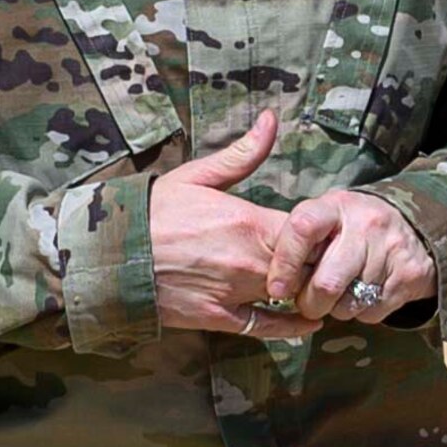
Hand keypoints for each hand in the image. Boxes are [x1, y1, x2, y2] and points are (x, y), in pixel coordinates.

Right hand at [149, 110, 320, 338]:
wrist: (111, 256)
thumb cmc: (155, 212)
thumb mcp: (199, 175)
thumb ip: (243, 153)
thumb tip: (273, 118)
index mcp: (249, 222)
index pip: (310, 230)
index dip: (323, 230)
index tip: (329, 228)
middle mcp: (249, 261)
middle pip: (308, 265)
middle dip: (323, 261)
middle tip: (335, 257)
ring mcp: (235, 293)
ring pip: (292, 296)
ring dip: (310, 290)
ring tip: (325, 284)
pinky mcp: (218, 318)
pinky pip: (266, 328)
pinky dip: (291, 327)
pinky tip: (309, 321)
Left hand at [265, 190, 437, 323]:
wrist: (416, 229)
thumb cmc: (355, 228)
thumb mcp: (329, 218)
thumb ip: (302, 240)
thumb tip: (274, 282)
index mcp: (337, 206)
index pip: (302, 228)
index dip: (285, 263)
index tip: (277, 288)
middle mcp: (366, 224)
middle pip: (327, 282)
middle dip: (311, 303)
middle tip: (309, 302)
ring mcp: (390, 250)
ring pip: (348, 303)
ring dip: (338, 309)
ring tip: (342, 292)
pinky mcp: (408, 275)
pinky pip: (372, 312)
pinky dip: (363, 313)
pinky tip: (367, 293)